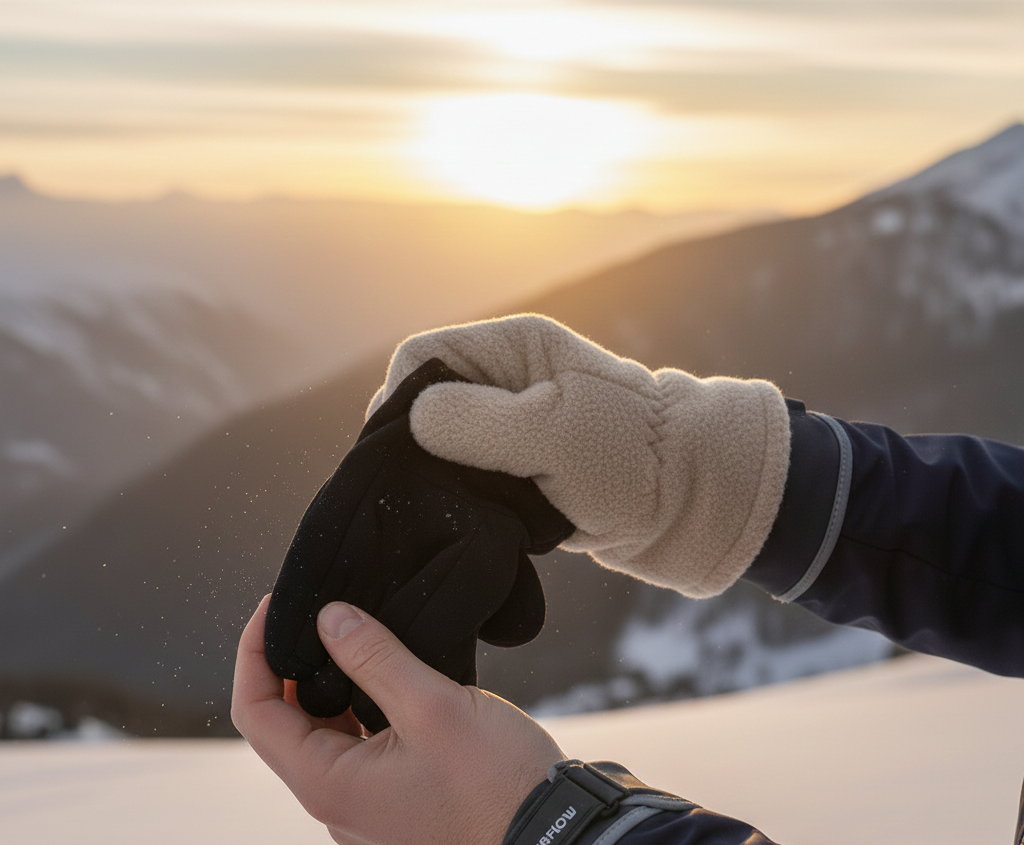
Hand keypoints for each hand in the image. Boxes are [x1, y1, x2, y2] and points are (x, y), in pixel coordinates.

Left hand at [232, 596, 565, 844]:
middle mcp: (339, 802)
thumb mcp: (432, 707)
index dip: (254, 654)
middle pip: (287, 724)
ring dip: (330, 682)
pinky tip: (387, 672)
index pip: (257, 714)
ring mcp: (368, 805)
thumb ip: (375, 658)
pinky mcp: (398, 799)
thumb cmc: (498, 784)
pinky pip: (359, 746)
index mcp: (330, 785)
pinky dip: (360, 704)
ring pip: (326, 734)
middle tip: (318, 610)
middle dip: (293, 662)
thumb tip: (329, 618)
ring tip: (354, 632)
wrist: (555, 836)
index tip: (274, 606)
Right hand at [369, 314, 790, 597]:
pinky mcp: (522, 468)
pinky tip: (474, 523)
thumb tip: (408, 419)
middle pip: (426, 405)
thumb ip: (477, 422)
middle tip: (426, 493)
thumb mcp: (553, 433)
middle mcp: (507, 380)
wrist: (694, 505)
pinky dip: (466, 501)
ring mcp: (515, 425)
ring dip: (443, 480)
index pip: (421, 358)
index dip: (401, 403)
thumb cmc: (632, 460)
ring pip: (444, 448)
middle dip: (417, 448)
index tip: (406, 456)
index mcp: (513, 348)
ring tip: (455, 511)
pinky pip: (470, 479)